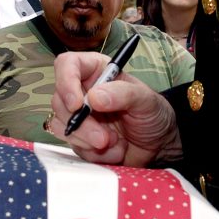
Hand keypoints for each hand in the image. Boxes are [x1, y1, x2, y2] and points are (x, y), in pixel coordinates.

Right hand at [50, 53, 181, 165]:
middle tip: (104, 138)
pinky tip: (114, 150)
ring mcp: (79, 116)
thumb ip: (122, 94)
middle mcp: (82, 91)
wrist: (158, 145)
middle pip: (59, 101)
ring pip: (61, 126)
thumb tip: (93, 97)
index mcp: (96, 72)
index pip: (67, 65)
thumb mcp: (145, 100)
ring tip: (116, 142)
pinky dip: (95, 154)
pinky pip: (74, 147)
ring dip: (88, 141)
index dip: (66, 82)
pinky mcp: (79, 138)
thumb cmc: (153, 114)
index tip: (77, 104)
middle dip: (82, 124)